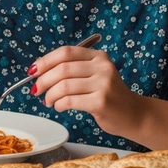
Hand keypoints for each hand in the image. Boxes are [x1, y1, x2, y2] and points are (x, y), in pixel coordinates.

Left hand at [29, 44, 167, 147]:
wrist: (134, 115)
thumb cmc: (108, 96)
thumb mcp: (93, 76)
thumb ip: (72, 70)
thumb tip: (38, 71)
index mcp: (98, 57)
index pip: (65, 52)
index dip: (45, 61)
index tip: (33, 71)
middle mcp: (102, 67)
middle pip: (62, 69)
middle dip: (43, 80)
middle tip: (36, 90)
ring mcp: (104, 84)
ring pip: (64, 86)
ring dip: (50, 95)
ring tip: (48, 101)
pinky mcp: (101, 101)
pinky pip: (70, 101)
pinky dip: (59, 104)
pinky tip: (59, 107)